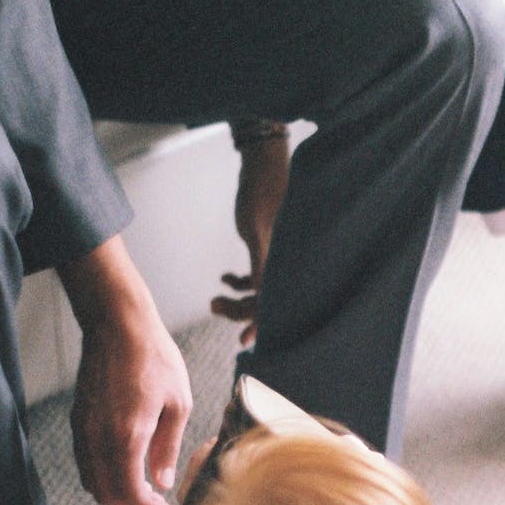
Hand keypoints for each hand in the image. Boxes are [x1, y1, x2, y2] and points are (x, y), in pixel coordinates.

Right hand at [60, 238, 193, 504]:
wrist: (118, 326)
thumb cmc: (153, 358)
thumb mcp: (178, 403)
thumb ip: (167, 447)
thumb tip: (162, 481)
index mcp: (126, 436)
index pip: (128, 492)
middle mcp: (98, 438)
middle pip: (105, 494)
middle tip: (152, 503)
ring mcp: (83, 430)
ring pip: (90, 481)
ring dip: (113, 492)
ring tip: (140, 487)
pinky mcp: (77, 420)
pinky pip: (84, 462)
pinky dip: (101, 474)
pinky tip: (124, 466)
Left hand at [212, 119, 290, 345]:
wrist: (262, 162)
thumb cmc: (262, 192)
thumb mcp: (257, 231)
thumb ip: (263, 266)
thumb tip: (263, 300)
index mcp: (290, 260)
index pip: (279, 302)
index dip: (263, 325)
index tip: (244, 342)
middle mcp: (289, 262)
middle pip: (269, 302)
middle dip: (241, 311)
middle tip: (214, 307)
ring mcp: (281, 257)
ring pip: (262, 293)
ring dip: (239, 299)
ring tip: (215, 299)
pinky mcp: (272, 248)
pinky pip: (260, 278)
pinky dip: (242, 283)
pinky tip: (226, 280)